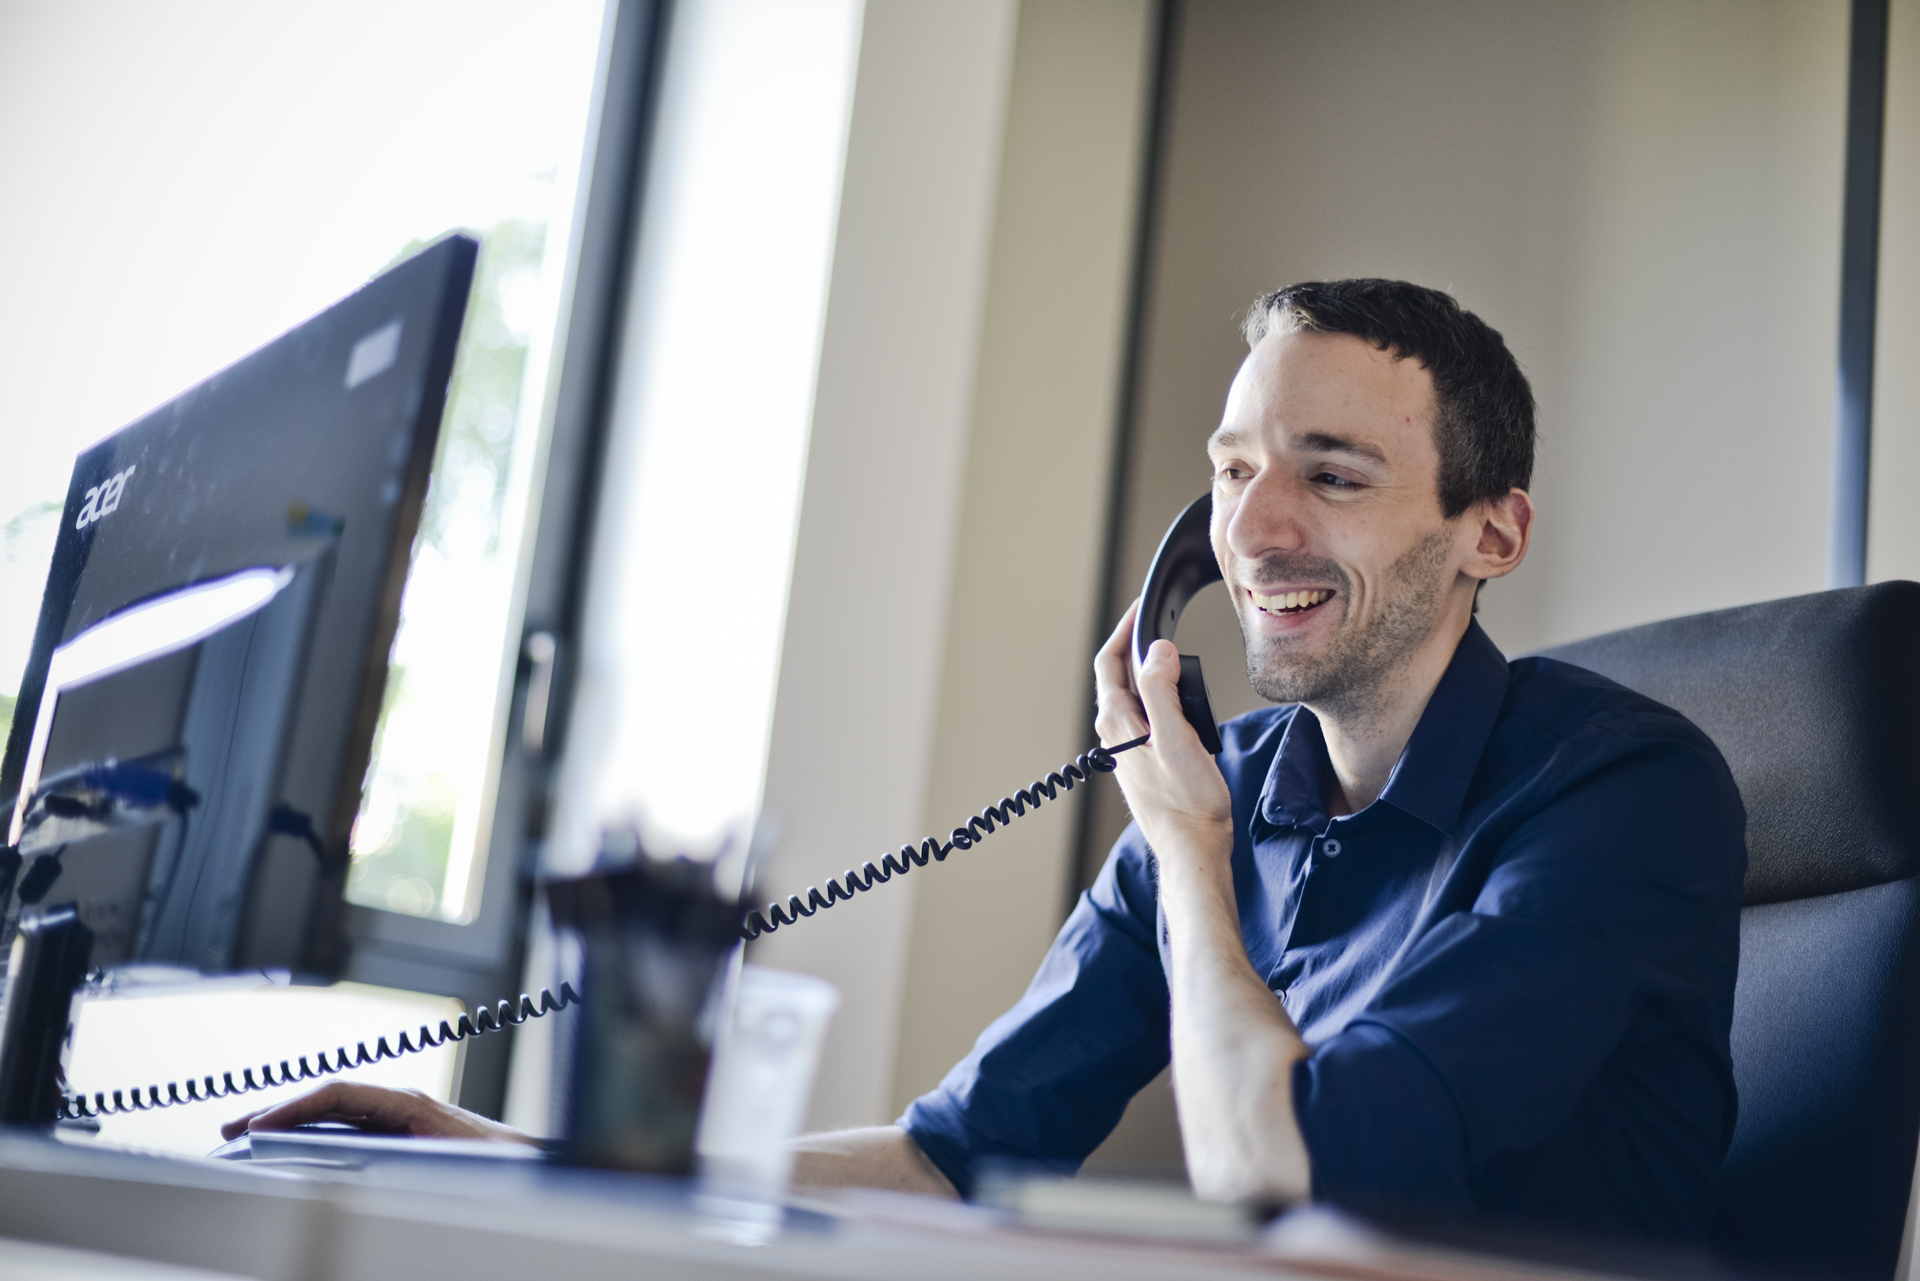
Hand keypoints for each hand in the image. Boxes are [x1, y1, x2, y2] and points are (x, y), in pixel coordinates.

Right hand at [219, 1082, 535, 1144]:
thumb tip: (348, 1158)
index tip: (258, 1125)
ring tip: (249, 1135)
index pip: (338, 1093)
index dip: (294, 1108)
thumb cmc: (493, 1162)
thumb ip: (399, 1154)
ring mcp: (400, 1117)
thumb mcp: (440, 1159)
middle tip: (233, 1128)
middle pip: (328, 1100)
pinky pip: (347, 1126)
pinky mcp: (401, 1133)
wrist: (528, 1166)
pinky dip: (313, 1132)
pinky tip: (293, 1147)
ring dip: (292, 1123)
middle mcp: (401, 1104)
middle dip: (279, 1111)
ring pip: (334, 1114)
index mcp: (408, 1102)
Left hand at [1093, 601, 1234, 872]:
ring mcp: (1128, 747)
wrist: (1194, 848)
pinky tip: (1182, 698)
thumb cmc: (1188, 803)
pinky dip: (1162, 695)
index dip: (1124, 629)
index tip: (1141, 606)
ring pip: (1134, 694)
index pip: (1109, 661)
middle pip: (1118, 675)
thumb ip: (1161, 690)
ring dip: (1151, 671)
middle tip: (1160, 622)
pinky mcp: (1144, 759)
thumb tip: (1156, 651)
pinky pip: (1147, 714)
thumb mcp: (1176, 737)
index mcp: (1117, 721)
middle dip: (1136, 644)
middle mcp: (1115, 733)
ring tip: (1174, 653)